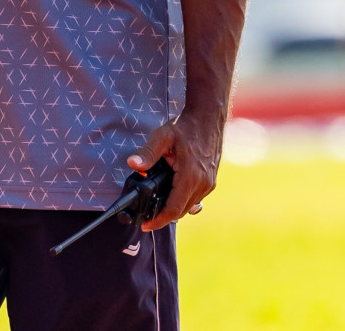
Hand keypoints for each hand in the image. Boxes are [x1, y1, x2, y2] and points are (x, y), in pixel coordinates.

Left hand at [126, 108, 221, 231]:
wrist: (208, 118)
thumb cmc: (185, 127)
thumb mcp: (162, 136)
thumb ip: (148, 153)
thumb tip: (133, 165)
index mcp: (190, 176)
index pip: (174, 209)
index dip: (159, 220)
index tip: (146, 226)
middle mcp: (203, 184)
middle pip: (181, 211)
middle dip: (163, 216)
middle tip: (147, 217)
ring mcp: (209, 183)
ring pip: (189, 206)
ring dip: (174, 208)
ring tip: (157, 206)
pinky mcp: (211, 181)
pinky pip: (195, 198)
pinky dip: (183, 200)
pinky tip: (171, 194)